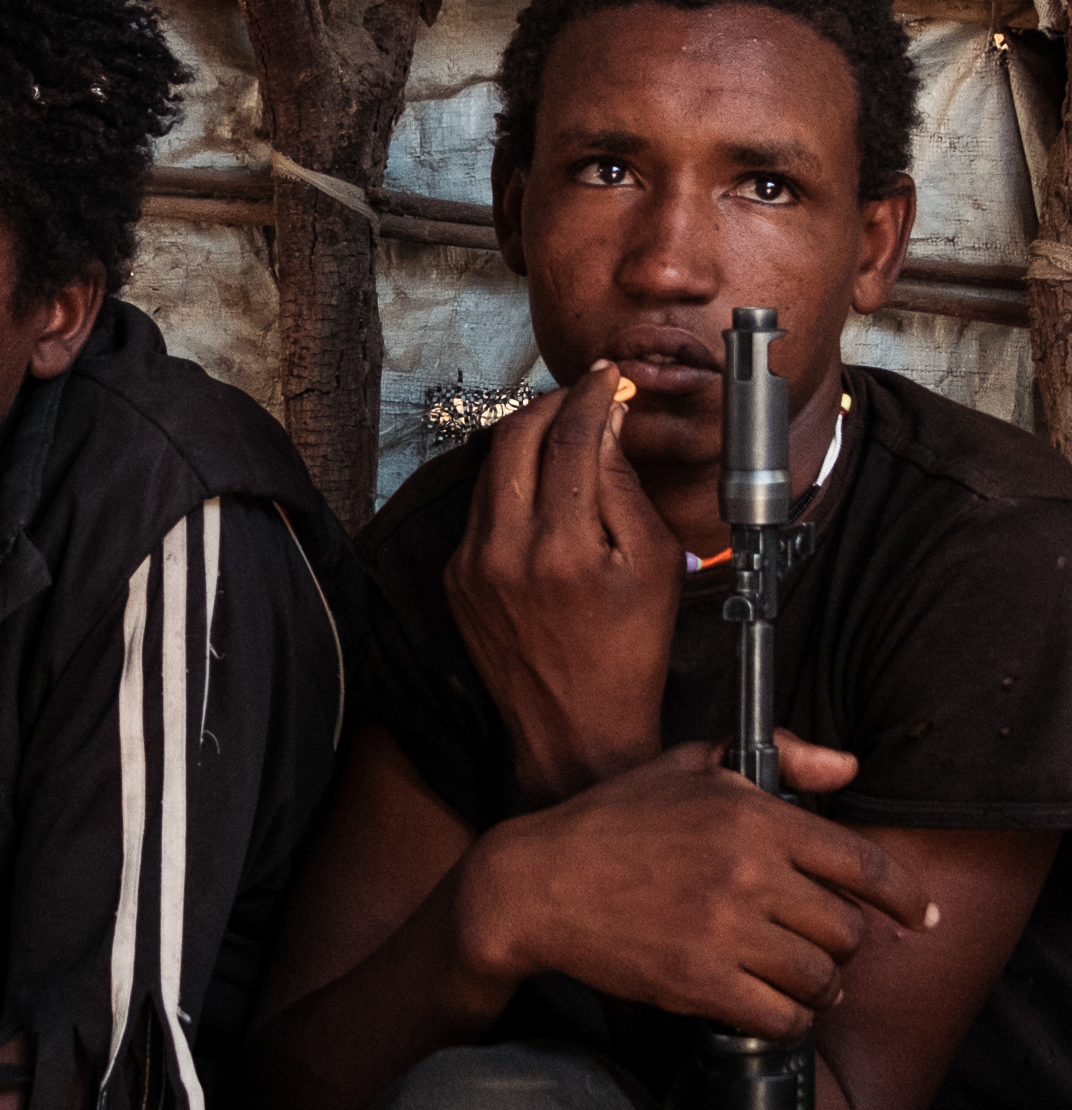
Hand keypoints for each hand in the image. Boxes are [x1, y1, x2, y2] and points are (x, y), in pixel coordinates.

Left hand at [445, 366, 683, 802]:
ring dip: (528, 438)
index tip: (610, 378)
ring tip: (567, 433)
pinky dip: (512, 483)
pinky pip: (481, 507)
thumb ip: (624, 485)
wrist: (577, 730)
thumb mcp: (653, 564)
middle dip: (552, 403)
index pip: (570, 435)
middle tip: (585, 397)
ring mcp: (471, 565)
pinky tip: (544, 488)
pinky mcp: (457, 579)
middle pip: (514, 435)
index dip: (593, 395)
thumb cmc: (628, 654)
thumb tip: (605, 422)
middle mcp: (504, 549)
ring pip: (490, 467)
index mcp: (561, 546)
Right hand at [457, 738, 936, 1038]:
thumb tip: (847, 765)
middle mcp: (748, 872)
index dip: (904, 898)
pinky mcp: (698, 982)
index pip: (862, 863)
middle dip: (842, 944)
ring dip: (819, 987)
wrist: (536, 883)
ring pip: (819, 978)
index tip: (919, 917)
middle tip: (823, 947)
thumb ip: (780, 757)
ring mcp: (724, 930)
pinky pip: (779, 1017)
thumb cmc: (612, 821)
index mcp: (753, 816)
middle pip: (846, 929)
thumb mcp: (690, 766)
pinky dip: (787, 1021)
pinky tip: (771, 1008)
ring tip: (803, 982)